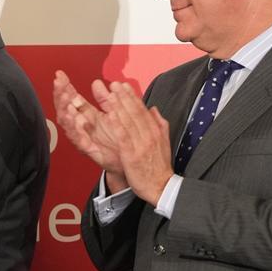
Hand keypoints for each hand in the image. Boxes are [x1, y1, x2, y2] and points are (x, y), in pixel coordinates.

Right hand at [52, 71, 124, 180]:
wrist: (129, 162)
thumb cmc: (120, 140)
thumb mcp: (113, 114)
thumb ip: (104, 100)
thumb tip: (97, 83)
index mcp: (88, 116)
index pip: (72, 98)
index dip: (65, 87)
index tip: (61, 75)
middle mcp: (82, 126)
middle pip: (65, 108)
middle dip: (61, 95)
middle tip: (60, 84)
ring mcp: (83, 136)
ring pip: (67, 123)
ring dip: (65, 110)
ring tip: (66, 99)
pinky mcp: (88, 148)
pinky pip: (78, 138)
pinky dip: (75, 128)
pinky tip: (74, 118)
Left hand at [94, 82, 173, 204]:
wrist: (162, 187)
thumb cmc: (158, 167)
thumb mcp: (163, 143)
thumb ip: (158, 124)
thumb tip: (153, 109)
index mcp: (154, 131)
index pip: (141, 110)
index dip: (131, 96)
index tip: (123, 85)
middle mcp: (148, 134)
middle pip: (134, 112)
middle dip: (122, 96)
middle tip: (113, 83)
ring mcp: (140, 144)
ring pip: (128, 121)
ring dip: (117, 105)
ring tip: (108, 93)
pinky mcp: (132, 154)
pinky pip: (123, 136)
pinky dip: (117, 124)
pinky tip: (109, 114)